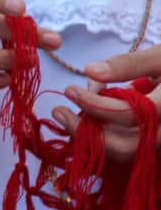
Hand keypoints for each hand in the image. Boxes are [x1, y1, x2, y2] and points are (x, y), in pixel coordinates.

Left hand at [51, 44, 160, 162]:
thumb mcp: (160, 57)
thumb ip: (128, 64)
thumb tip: (90, 71)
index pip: (128, 115)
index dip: (94, 104)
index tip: (69, 90)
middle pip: (126, 147)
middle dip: (87, 133)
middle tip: (59, 113)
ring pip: (125, 153)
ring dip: (93, 138)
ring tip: (69, 116)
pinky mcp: (153, 145)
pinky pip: (128, 149)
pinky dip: (105, 138)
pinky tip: (88, 120)